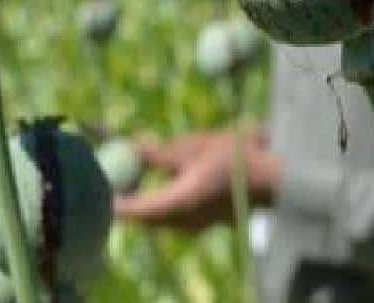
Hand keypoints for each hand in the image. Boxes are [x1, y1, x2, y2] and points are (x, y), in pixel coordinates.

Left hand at [114, 127, 280, 231]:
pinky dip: (164, 197)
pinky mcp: (204, 222)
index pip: (131, 211)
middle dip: (128, 195)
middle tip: (119, 171)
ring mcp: (194, 226)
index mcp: (176, 204)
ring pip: (158, 215)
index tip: (100, 181)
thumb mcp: (194, 147)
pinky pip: (174, 213)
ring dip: (147, 195)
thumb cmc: (235, 157)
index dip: (111, 198)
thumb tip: (131, 147)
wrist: (274, 177)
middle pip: (142, 215)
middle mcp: (182, 222)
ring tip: (141, 170)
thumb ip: (160, 153)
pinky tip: (169, 177)